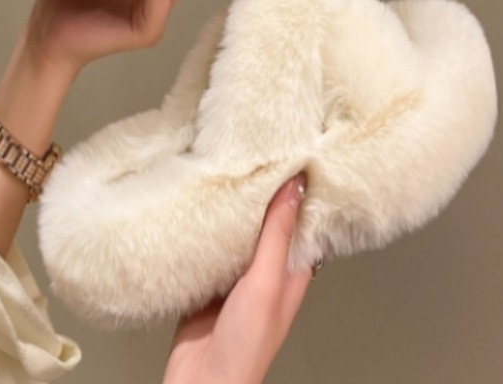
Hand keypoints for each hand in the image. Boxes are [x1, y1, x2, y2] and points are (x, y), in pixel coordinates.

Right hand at [163, 175, 312, 383]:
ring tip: (228, 173)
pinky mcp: (207, 285)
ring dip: (233, 211)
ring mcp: (235, 280)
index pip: (302, 224)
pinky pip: (209, 250)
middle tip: (256, 155)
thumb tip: (294, 188)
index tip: (297, 158)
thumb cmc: (245, 347)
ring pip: (237, 236)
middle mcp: (265, 275)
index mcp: (290, 275)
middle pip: (267, 226)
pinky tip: (199, 211)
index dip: (301, 194)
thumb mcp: (266, 283)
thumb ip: (277, 236)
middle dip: (262, 195)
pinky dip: (205, 231)